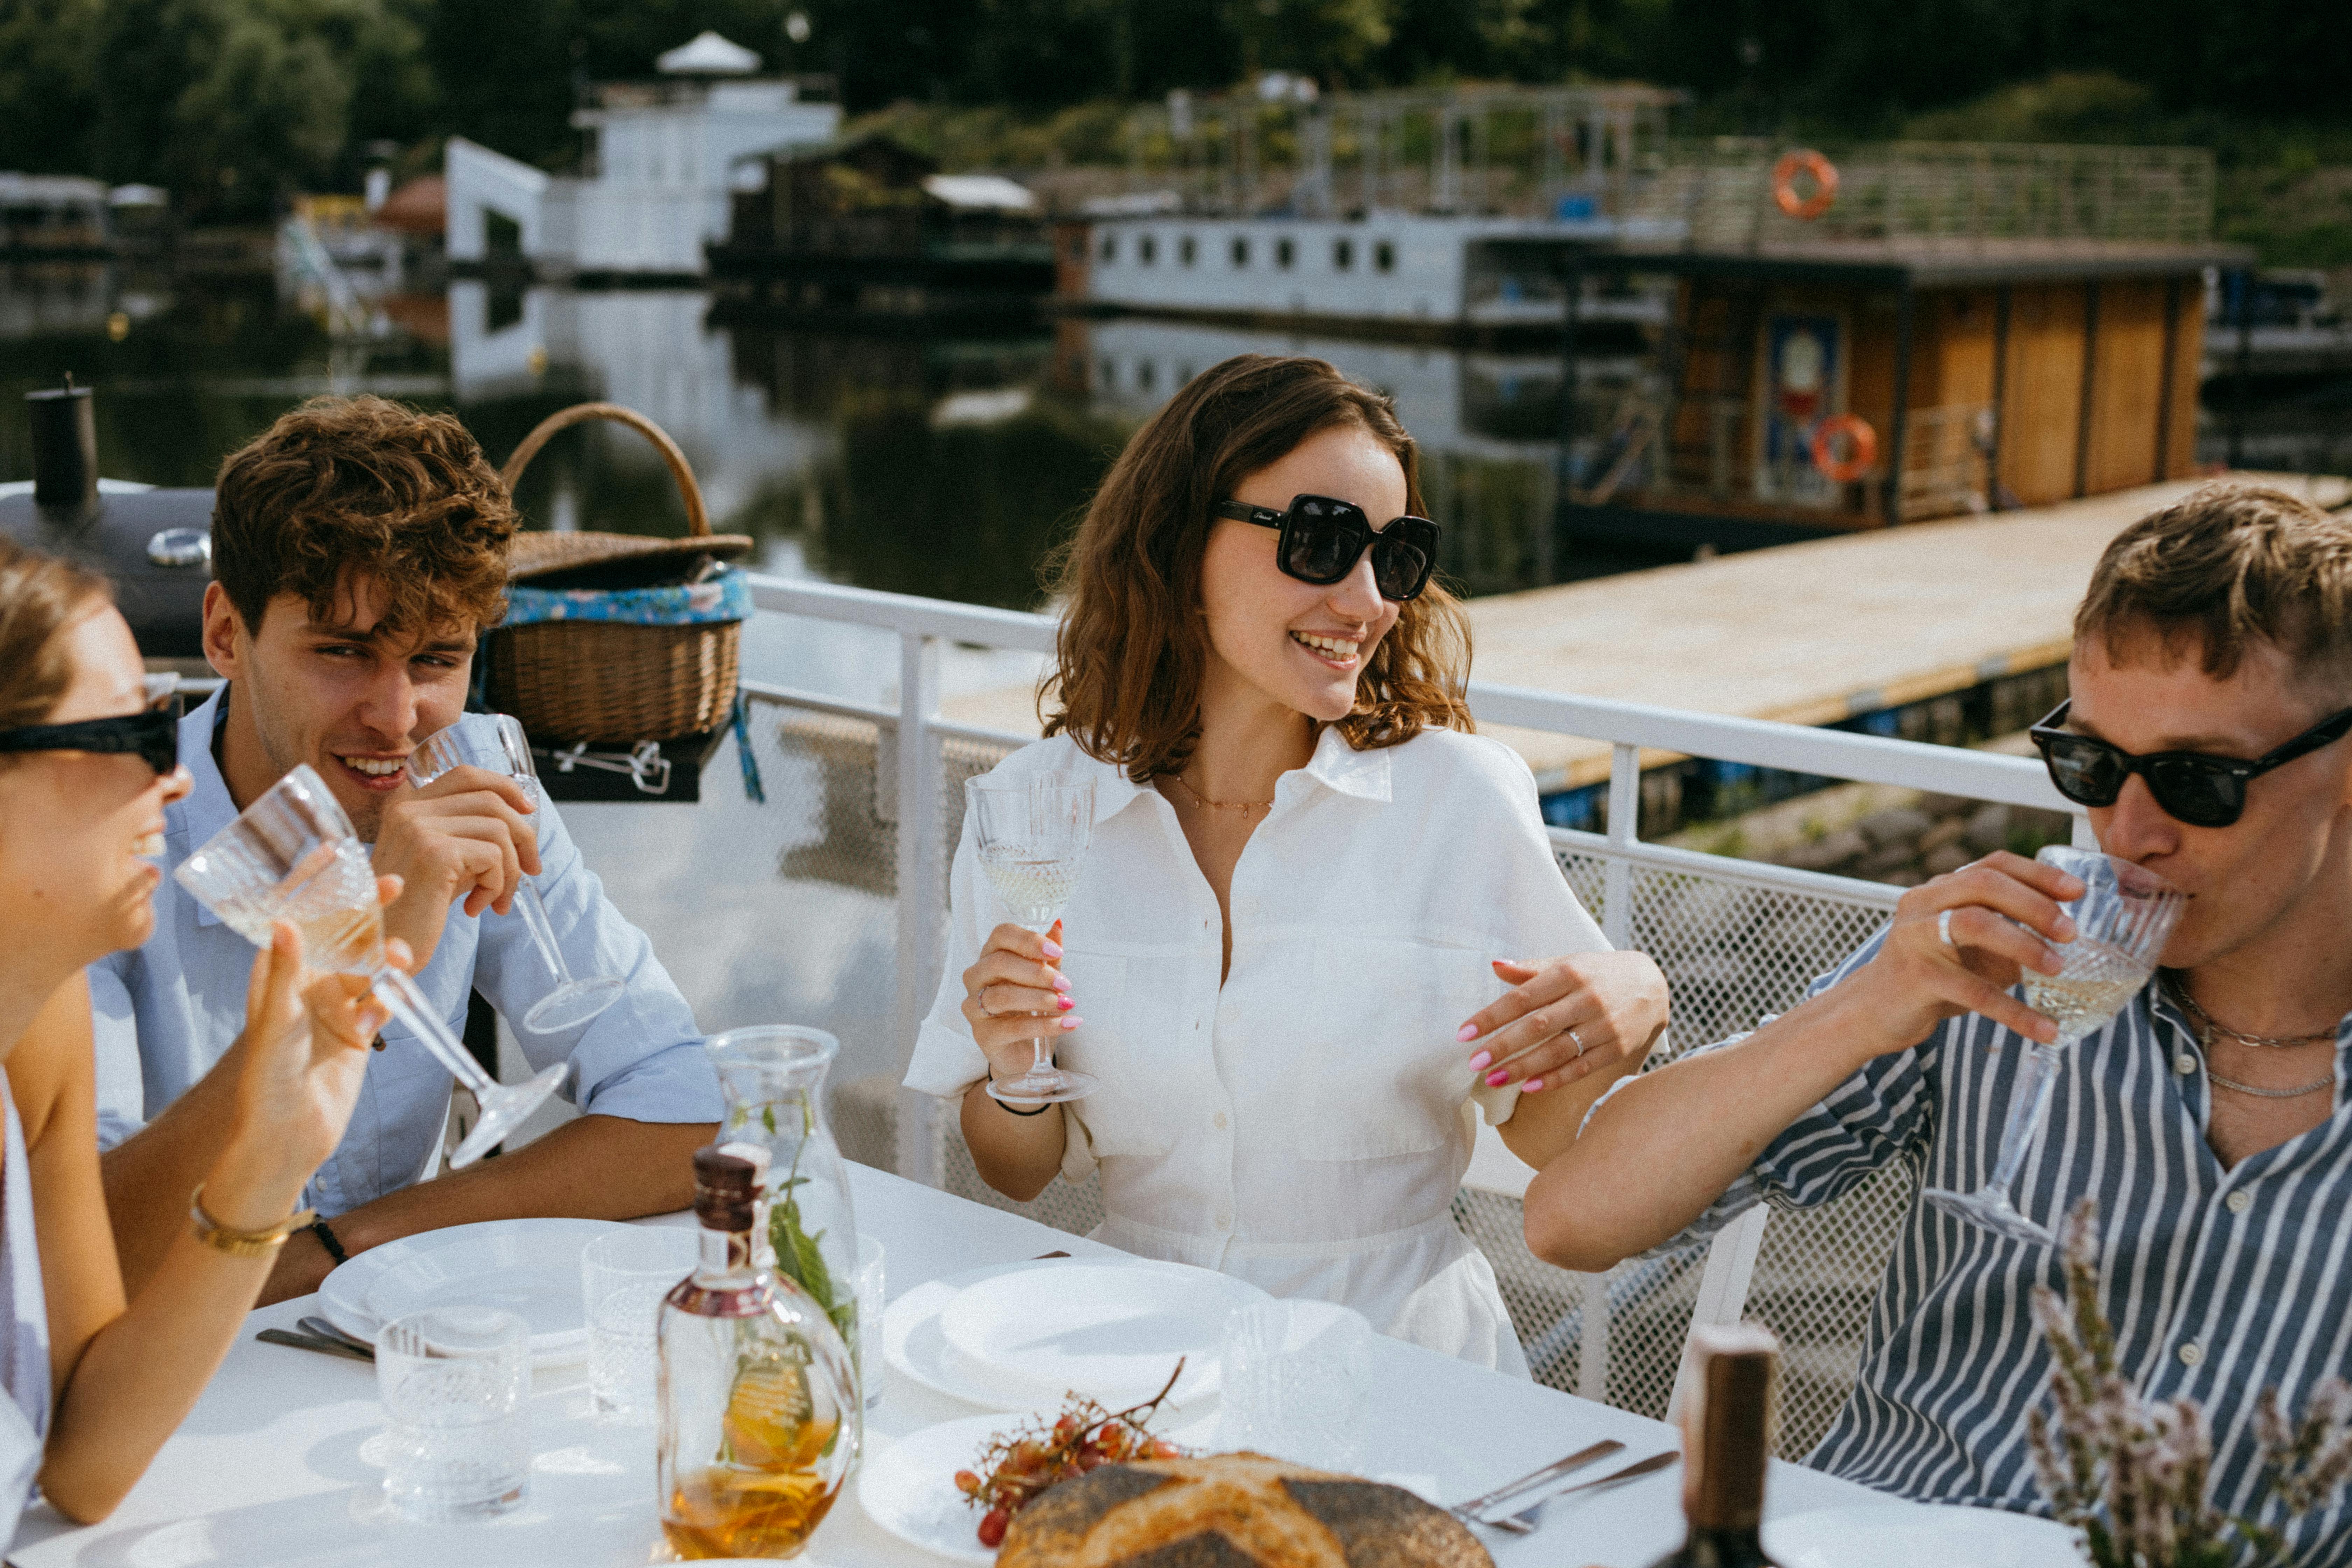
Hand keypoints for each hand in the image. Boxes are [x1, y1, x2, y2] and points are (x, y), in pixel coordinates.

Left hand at [228, 880, 409, 1179]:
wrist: (288, 1139)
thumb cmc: (266, 1084)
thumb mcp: (274, 1023)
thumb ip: (284, 973)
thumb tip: (285, 921)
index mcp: (276, 975)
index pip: (297, 917)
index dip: (314, 885)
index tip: (335, 852)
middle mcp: (306, 985)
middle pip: (342, 934)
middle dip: (367, 910)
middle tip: (394, 884)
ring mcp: (333, 1008)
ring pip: (368, 966)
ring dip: (386, 958)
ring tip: (400, 960)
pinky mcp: (357, 1032)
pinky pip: (380, 1002)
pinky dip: (388, 1000)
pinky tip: (384, 1010)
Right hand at [372, 763, 538, 967]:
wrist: (383, 948)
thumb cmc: (416, 909)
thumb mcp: (444, 861)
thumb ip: (470, 834)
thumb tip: (522, 819)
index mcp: (407, 806)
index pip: (466, 776)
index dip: (505, 787)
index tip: (528, 811)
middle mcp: (409, 810)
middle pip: (491, 801)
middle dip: (523, 836)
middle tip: (531, 870)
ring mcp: (419, 828)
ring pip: (498, 830)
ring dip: (510, 870)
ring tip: (497, 900)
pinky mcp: (434, 854)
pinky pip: (493, 857)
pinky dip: (497, 886)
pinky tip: (476, 908)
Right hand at [959, 919, 1079, 1085]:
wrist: (1026, 1051)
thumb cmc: (1031, 1009)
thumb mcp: (1044, 979)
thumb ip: (1048, 955)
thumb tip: (1057, 923)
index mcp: (990, 956)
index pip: (1001, 935)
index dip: (1029, 940)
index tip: (1056, 952)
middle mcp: (976, 978)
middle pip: (999, 963)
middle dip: (1037, 973)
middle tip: (1066, 984)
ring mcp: (975, 1007)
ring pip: (1003, 996)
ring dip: (1040, 999)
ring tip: (1066, 1004)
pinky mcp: (983, 1036)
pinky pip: (1012, 1028)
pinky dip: (1044, 1025)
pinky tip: (1066, 1023)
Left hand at [1458, 949, 1669, 1094]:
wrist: (1654, 985)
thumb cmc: (1600, 973)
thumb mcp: (1569, 963)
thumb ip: (1531, 969)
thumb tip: (1495, 965)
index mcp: (1570, 973)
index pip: (1522, 997)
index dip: (1491, 1016)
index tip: (1464, 1033)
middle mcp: (1587, 999)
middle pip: (1538, 1026)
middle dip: (1503, 1045)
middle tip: (1474, 1062)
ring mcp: (1604, 1026)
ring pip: (1558, 1050)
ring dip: (1523, 1067)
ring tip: (1494, 1079)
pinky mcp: (1616, 1049)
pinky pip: (1581, 1067)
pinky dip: (1555, 1078)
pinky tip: (1530, 1087)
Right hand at [1846, 850, 2080, 1050]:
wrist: (1872, 1012)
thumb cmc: (1931, 976)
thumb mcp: (1969, 948)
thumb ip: (2008, 936)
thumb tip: (2069, 940)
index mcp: (1938, 891)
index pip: (1991, 865)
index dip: (2037, 873)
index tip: (2077, 891)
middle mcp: (1922, 904)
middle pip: (1983, 885)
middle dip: (2034, 904)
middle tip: (2070, 933)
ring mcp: (1914, 937)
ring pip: (1974, 923)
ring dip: (2024, 944)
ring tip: (2058, 968)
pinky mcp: (1915, 977)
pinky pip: (1972, 990)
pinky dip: (2014, 1011)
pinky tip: (2045, 1029)